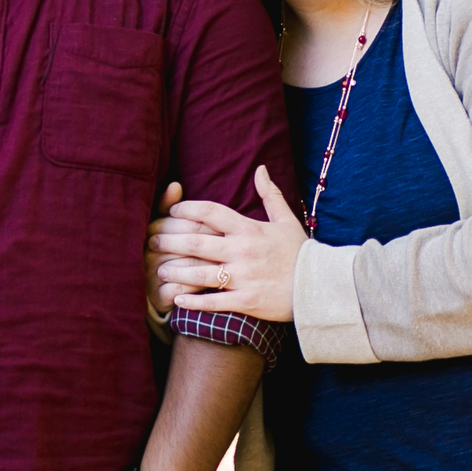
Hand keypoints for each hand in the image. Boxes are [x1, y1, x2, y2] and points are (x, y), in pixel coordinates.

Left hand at [151, 165, 303, 322]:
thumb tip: (260, 169)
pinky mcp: (247, 300)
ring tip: (159, 269)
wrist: (319, 286)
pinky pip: (214, 301)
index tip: (172, 211)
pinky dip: (193, 301)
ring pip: (200, 273)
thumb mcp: (286, 220)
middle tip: (152, 240)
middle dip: (170, 240)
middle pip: (197, 242)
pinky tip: (176, 298)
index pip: (211, 212)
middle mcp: (243, 251)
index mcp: (250, 229)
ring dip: (176, 271)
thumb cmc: (300, 252)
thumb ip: (270, 194)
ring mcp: (244, 277)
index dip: (187, 209)